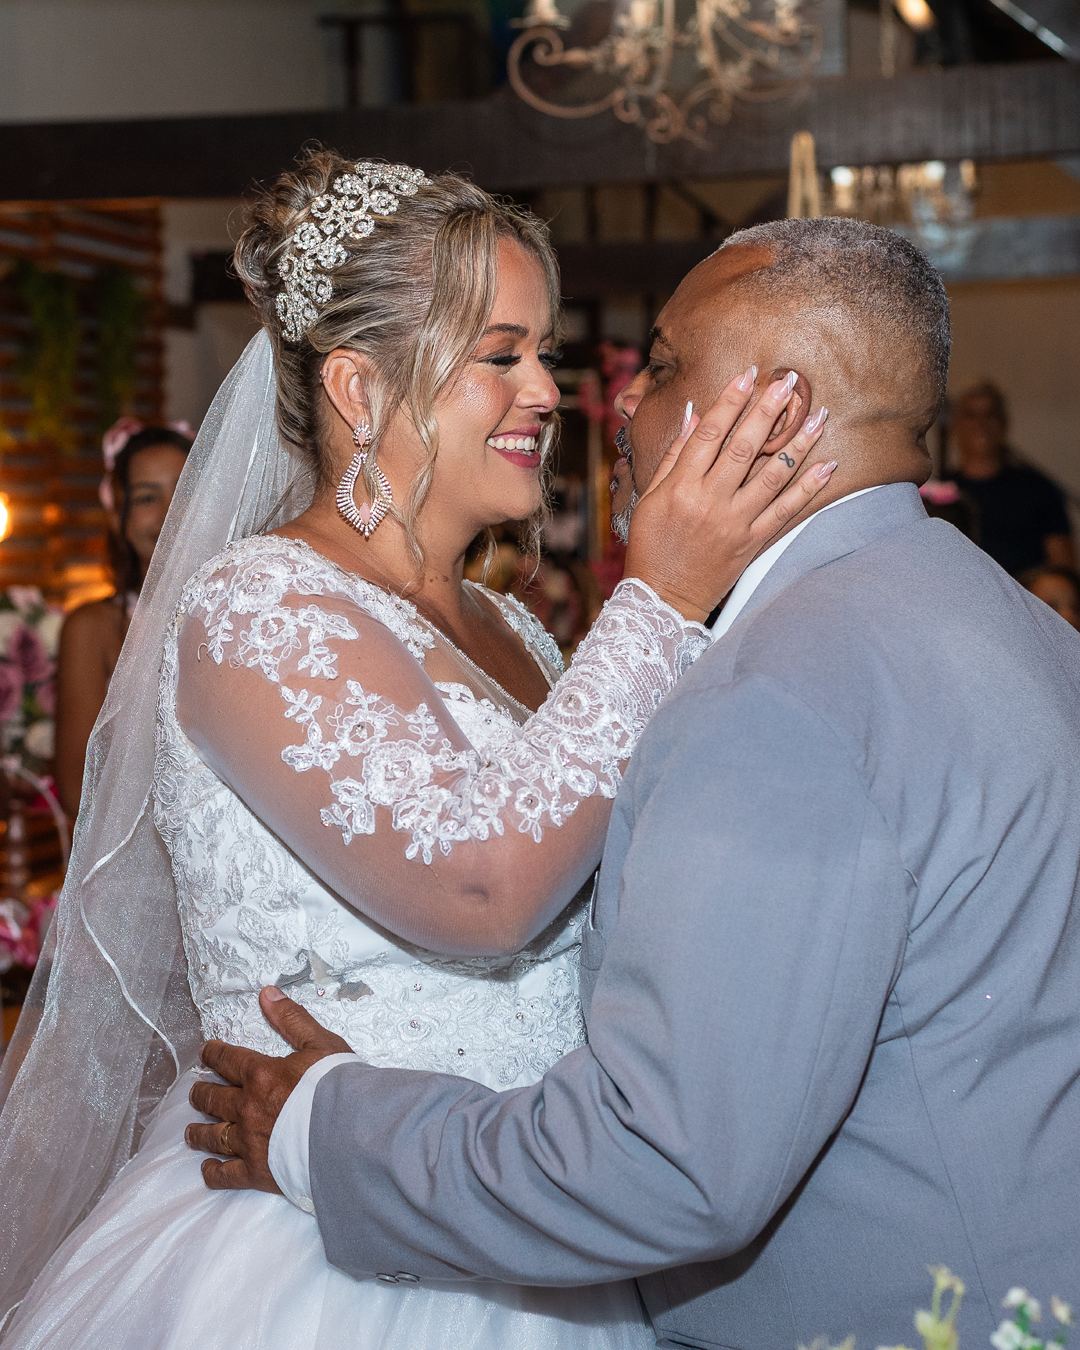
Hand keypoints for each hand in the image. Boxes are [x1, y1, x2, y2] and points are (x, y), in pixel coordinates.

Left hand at [185, 986, 351, 1191]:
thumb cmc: (340, 1086)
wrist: (351, 1132)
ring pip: (213, 1136)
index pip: (227, 1060)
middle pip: (214, 1099)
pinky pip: (225, 1175)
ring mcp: (249, 1142)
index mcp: (260, 1074)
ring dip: (199, 1133)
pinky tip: (208, 1169)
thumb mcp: (320, 1042)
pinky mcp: (256, 1172)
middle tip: (195, 1092)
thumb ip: (291, 1019)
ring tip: (191, 1132)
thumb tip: (267, 993)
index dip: (213, 1054)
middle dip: (201, 1093)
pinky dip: (213, 1172)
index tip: (206, 1053)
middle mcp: (247, 1108)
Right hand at [624, 368, 832, 623]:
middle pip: (744, 447)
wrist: (663, 599)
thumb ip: (674, 456)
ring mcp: (735, 523)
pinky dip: (808, 488)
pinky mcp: (752, 543)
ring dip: (799, 443)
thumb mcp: (650, 499)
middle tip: (789, 381)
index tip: (748, 375)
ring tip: (818, 414)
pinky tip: (828, 466)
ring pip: (773, 475)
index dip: (730, 401)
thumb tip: (693, 413)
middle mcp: (710, 502)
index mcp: (681, 488)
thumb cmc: (651, 546)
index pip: (709, 434)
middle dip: (768, 410)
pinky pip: (786, 511)